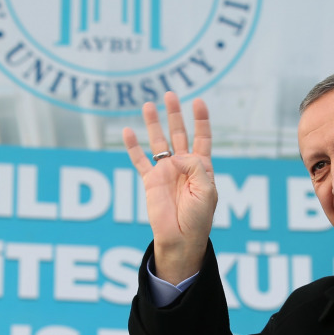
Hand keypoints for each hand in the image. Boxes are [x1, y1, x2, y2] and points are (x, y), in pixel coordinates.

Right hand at [122, 92, 216, 282]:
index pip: (202, 137)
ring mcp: (166, 172)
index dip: (201, 120)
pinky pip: (140, 160)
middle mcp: (183, 166)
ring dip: (153, 123)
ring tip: (148, 105)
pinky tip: (127, 131)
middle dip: (175, 114)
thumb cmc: (198, 218)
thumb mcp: (206, 191)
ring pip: (158, 142)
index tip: (198, 101)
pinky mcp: (150, 181)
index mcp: (201, 168)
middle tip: (170, 94)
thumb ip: (194, 167)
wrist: (181, 239)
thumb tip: (177, 155)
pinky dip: (133, 146)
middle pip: (179, 133)